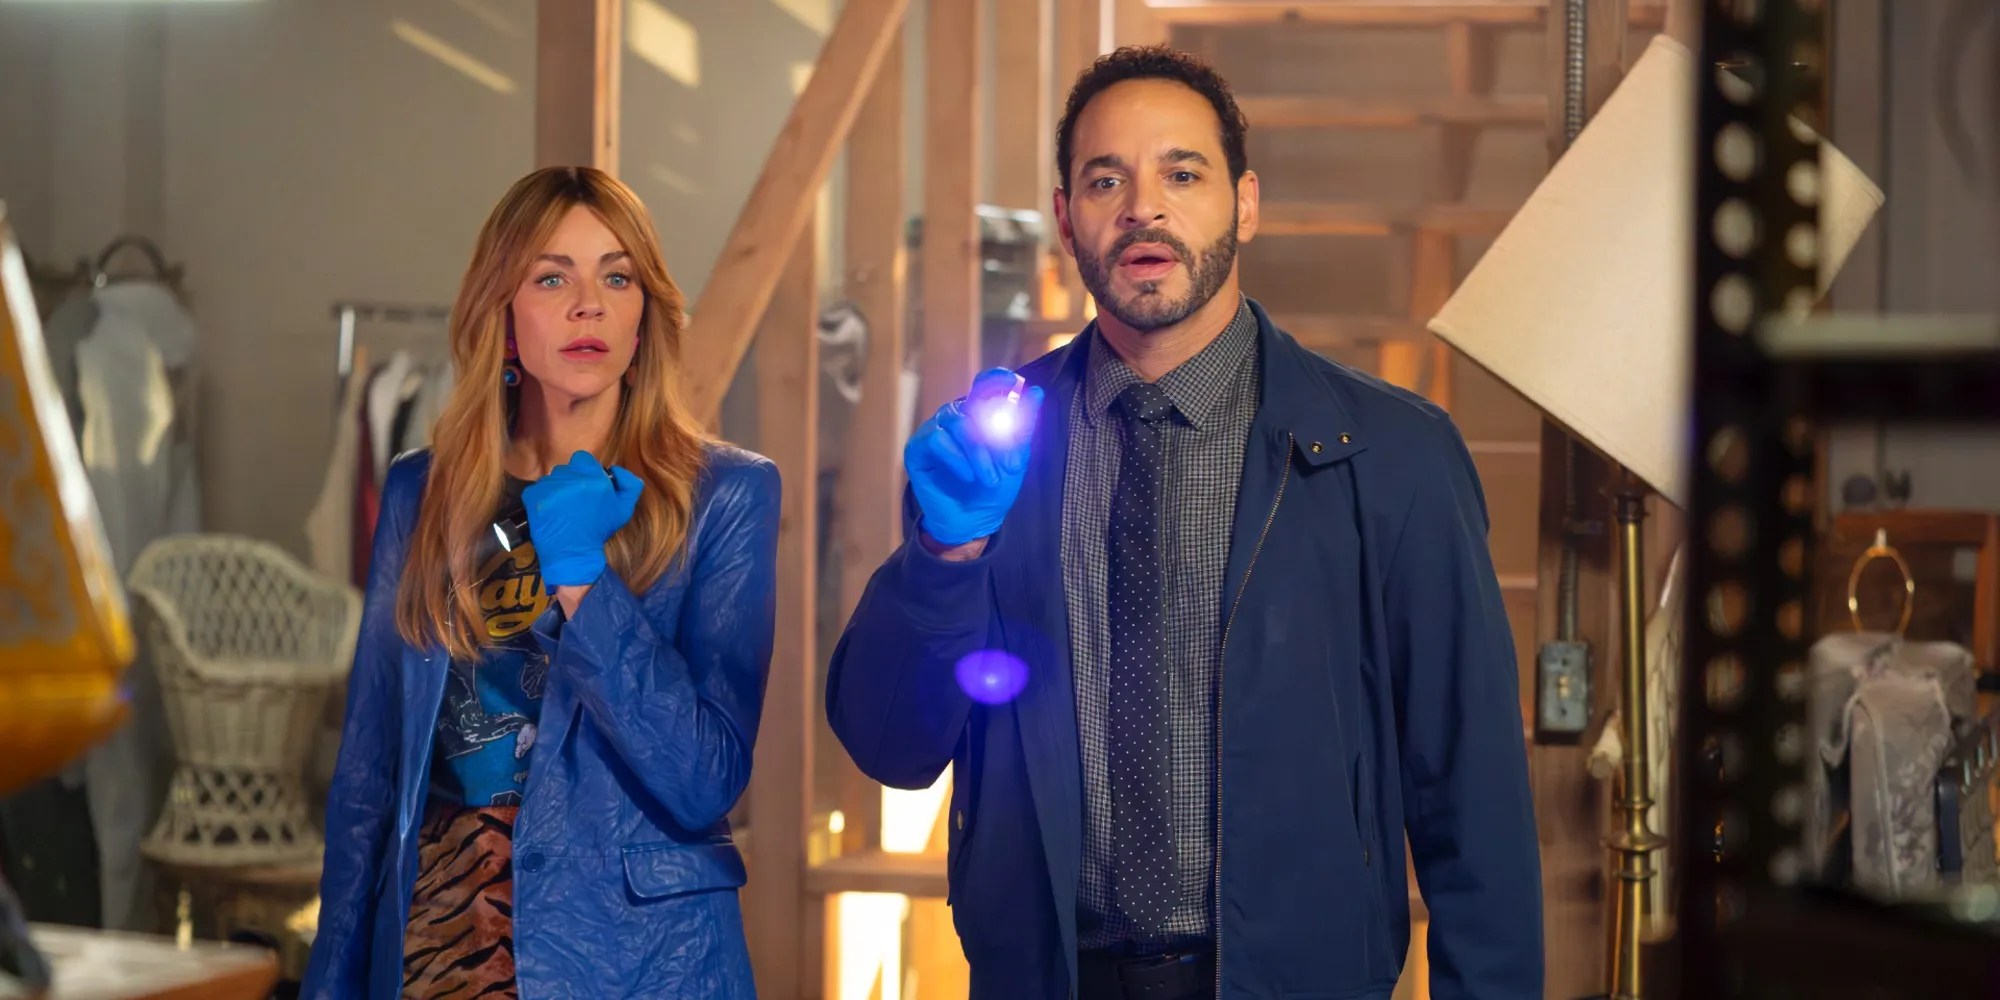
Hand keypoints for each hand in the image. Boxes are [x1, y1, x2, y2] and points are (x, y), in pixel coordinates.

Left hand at [522, 451, 643, 586]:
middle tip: (575, 499)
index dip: (585, 470)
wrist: (572, 553)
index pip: (583, 459)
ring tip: (562, 508)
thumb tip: (616, 470)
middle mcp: (569, 477)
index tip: (587, 485)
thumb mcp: (623, 510)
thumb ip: (629, 485)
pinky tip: (549, 511)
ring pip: (551, 479)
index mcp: (592, 477)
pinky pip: (536, 489)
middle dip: (571, 480)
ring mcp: (549, 486)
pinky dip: (541, 498)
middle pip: (566, 469)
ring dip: (556, 489)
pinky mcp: (533, 497)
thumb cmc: (598, 531)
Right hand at [904, 368, 1044, 546]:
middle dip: (996, 437)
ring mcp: (934, 430)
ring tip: (989, 478)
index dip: (997, 379)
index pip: (984, 385)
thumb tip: (1036, 392)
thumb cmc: (994, 488)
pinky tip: (967, 476)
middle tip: (1011, 465)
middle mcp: (955, 417)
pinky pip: (937, 440)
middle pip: (974, 406)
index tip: (1013, 383)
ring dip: (979, 453)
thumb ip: (1023, 426)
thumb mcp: (1015, 458)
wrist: (973, 522)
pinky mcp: (917, 449)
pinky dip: (957, 458)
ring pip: (958, 424)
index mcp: (978, 414)